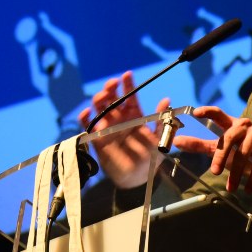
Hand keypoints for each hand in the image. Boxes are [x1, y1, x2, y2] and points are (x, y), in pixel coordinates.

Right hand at [77, 71, 169, 188]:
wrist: (138, 178)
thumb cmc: (150, 157)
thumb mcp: (159, 139)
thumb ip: (161, 121)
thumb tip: (166, 100)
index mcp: (135, 115)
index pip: (130, 96)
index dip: (128, 85)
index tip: (127, 74)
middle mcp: (120, 118)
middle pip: (112, 98)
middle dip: (111, 88)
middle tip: (113, 84)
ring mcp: (108, 127)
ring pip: (99, 107)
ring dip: (99, 99)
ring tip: (103, 97)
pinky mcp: (97, 138)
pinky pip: (88, 125)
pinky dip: (85, 118)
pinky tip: (87, 112)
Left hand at [173, 106, 251, 193]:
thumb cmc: (239, 151)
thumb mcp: (218, 147)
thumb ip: (199, 144)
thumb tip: (176, 142)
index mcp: (230, 123)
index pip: (218, 114)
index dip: (208, 112)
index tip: (196, 113)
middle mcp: (243, 125)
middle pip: (229, 138)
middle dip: (221, 156)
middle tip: (214, 172)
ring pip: (243, 154)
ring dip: (236, 173)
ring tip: (230, 188)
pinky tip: (247, 190)